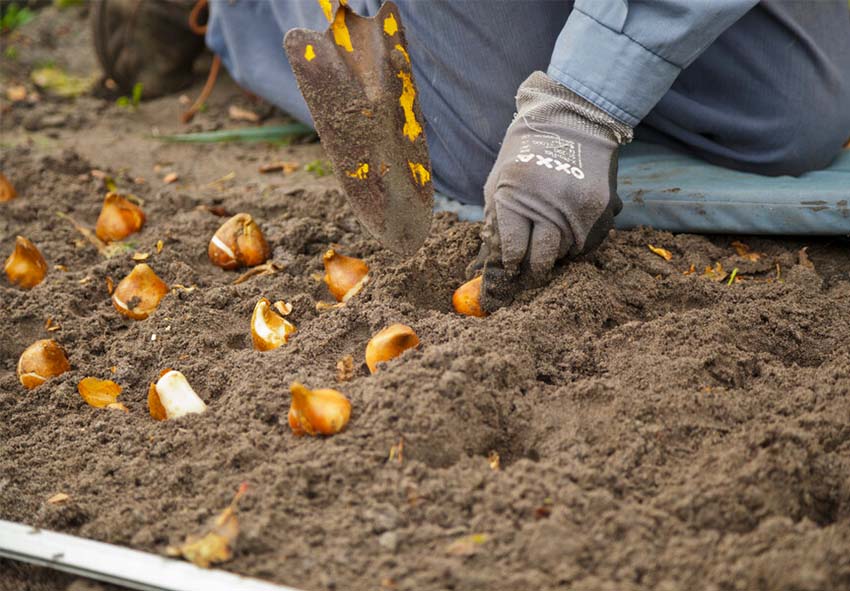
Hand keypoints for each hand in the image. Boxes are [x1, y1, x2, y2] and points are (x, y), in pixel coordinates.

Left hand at [472, 71, 631, 309]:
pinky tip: (572, 223)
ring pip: (568, 253)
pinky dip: (580, 240)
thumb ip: (497, 220)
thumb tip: (496, 260)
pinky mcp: (605, 208)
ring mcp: (579, 208)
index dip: (511, 261)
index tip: (512, 265)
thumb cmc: (527, 152)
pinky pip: (591, 242)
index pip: (513, 249)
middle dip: (535, 266)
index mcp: (515, 197)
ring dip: (559, 250)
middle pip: (542, 258)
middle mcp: (549, 205)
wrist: (572, 117)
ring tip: (553, 231)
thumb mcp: (499, 180)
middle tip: (532, 268)